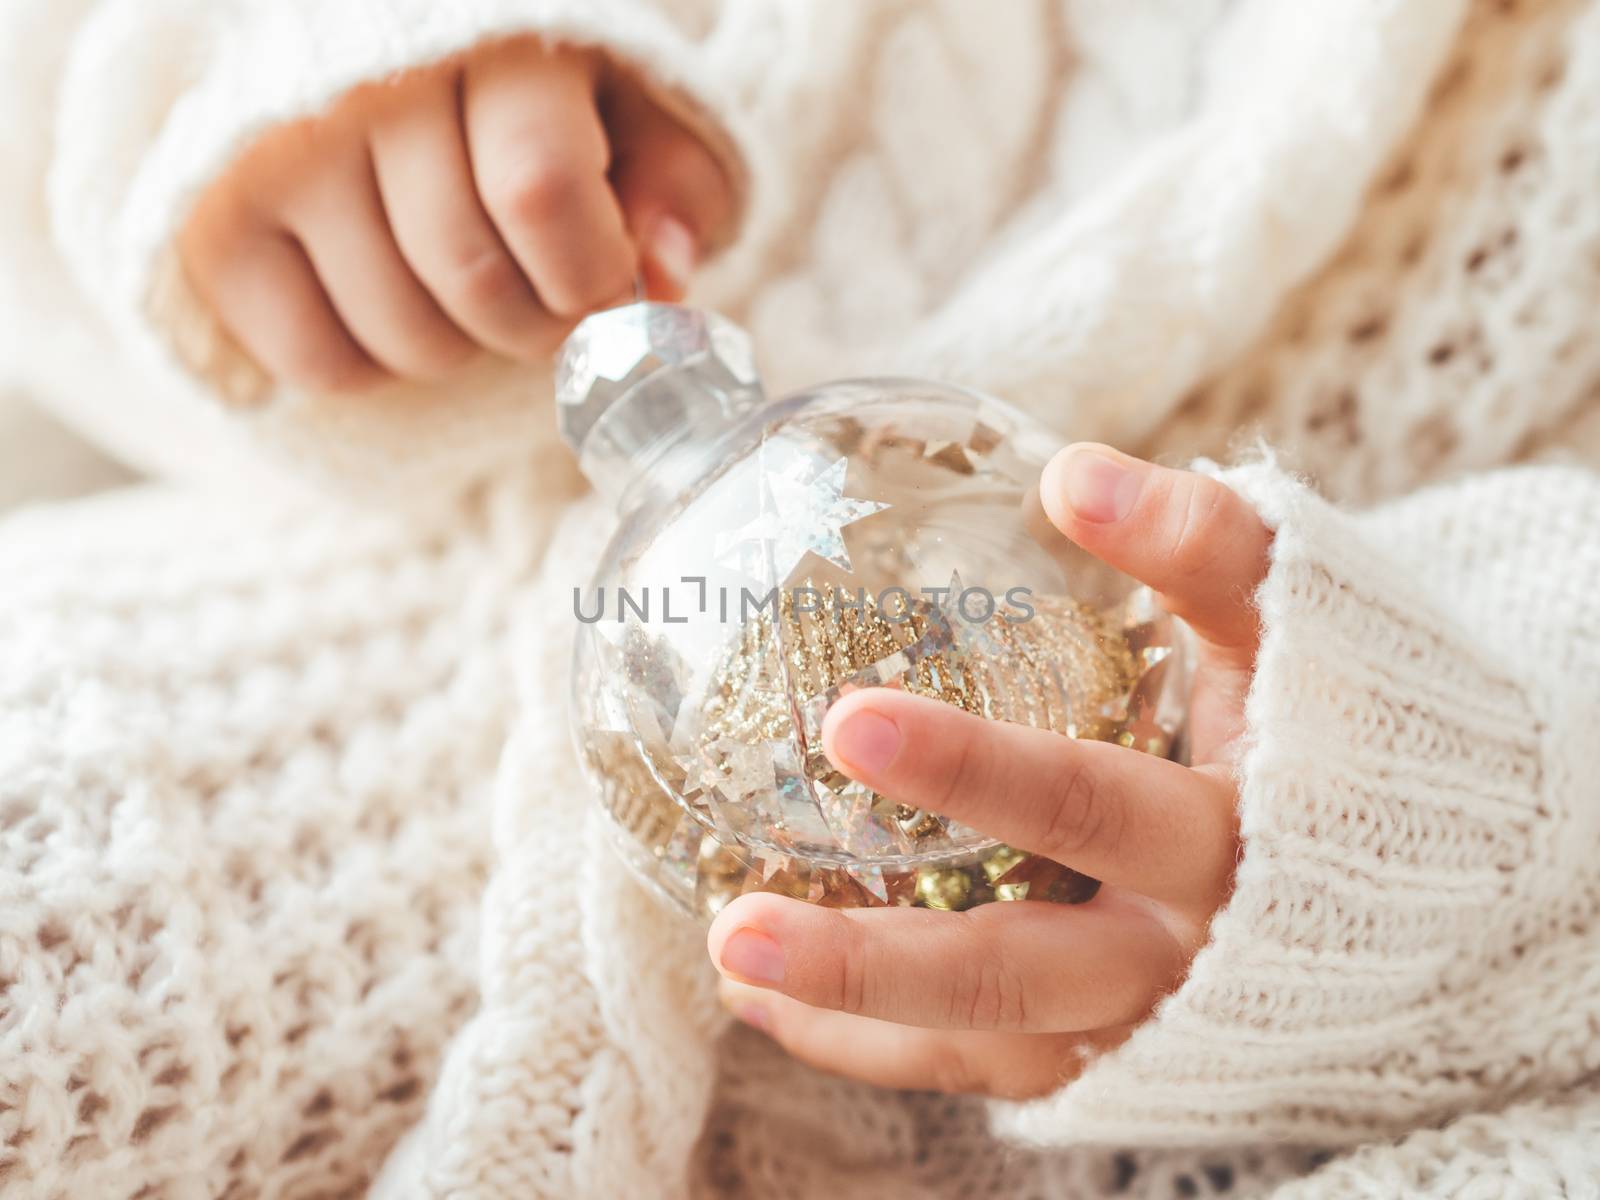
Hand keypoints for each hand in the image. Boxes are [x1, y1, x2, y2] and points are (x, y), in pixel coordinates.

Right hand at [178, 37, 733, 392]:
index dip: (588, 271)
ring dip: (458, 348)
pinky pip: (318, 361)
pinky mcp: (220, 223)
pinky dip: (373, 366)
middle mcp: (370, 86)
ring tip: (464, 292)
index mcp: (492, 42)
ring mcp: (281, 155)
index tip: (603, 279)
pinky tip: (391, 303)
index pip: (538, 190)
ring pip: (400, 333)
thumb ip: (673, 182)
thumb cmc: (533, 91)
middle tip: (540, 294)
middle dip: (533, 323)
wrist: (378, 51)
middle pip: (470, 276)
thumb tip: (661, 271)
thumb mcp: (633, 110)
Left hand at [708, 445, 1271, 1098]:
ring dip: (853, 1010)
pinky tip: (768, 1005)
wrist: (1416, 869)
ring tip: (729, 959)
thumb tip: (1073, 477)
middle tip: (741, 923)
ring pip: (989, 1038)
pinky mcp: (1111, 1053)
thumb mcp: (1299, 626)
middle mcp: (1188, 952)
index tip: (850, 720)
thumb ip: (1202, 545)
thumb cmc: (1336, 724)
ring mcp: (1144, 1019)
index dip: (977, 769)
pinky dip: (876, 1046)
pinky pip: (982, 1067)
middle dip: (878, 955)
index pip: (1091, 807)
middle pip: (1022, 967)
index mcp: (1236, 840)